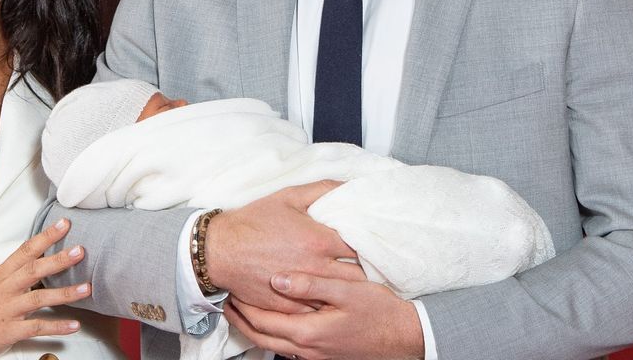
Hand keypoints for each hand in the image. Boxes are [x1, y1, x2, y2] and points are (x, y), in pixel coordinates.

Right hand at [0, 218, 90, 359]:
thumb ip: (10, 275)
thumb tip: (31, 263)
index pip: (24, 251)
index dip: (45, 236)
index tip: (63, 224)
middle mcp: (4, 290)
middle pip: (33, 270)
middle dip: (58, 259)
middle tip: (80, 250)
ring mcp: (6, 310)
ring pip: (38, 298)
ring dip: (65, 293)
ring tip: (86, 289)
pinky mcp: (7, 331)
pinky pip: (36, 327)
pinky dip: (57, 326)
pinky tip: (73, 325)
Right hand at [205, 180, 363, 312]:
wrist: (220, 250)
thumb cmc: (254, 222)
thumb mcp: (288, 197)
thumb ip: (323, 189)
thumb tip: (349, 186)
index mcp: (319, 240)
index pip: (362, 247)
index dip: (371, 244)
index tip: (373, 243)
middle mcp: (316, 268)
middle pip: (358, 275)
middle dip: (366, 269)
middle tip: (369, 264)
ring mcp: (304, 290)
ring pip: (341, 296)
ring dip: (350, 290)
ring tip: (356, 283)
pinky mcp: (291, 306)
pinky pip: (320, 310)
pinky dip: (327, 303)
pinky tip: (331, 297)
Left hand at [225, 272, 424, 359]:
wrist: (405, 338)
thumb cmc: (379, 312)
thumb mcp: (347, 291)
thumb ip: (311, 284)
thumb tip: (277, 280)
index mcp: (308, 332)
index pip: (262, 322)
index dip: (243, 306)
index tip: (231, 289)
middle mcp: (306, 349)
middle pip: (261, 338)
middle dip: (241, 320)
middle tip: (227, 300)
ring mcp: (314, 356)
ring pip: (272, 345)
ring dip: (254, 328)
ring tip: (242, 309)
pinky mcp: (322, 356)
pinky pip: (287, 348)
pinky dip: (272, 334)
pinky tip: (274, 320)